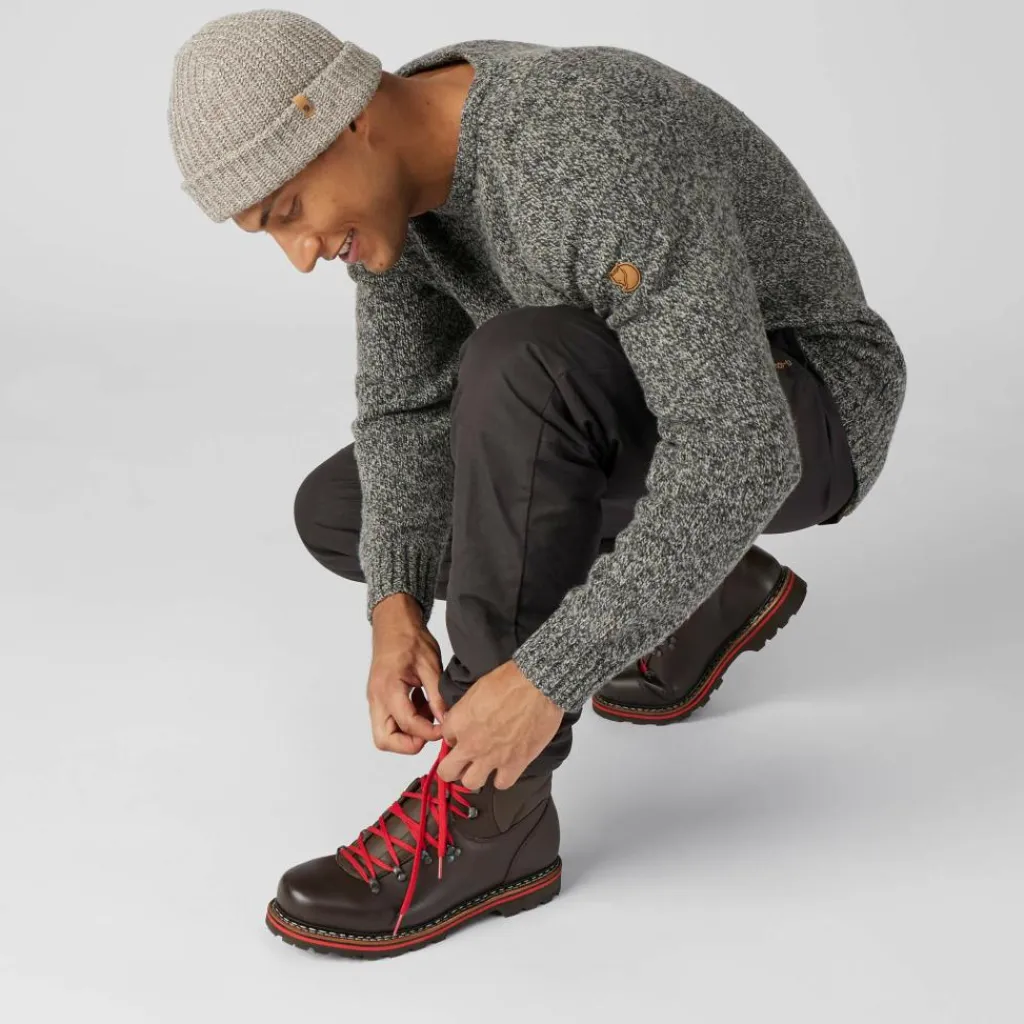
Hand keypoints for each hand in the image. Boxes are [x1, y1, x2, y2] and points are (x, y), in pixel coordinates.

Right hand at [366, 593, 447, 754]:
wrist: (393, 622)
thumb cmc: (410, 638)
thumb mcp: (430, 665)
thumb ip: (437, 695)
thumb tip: (446, 720)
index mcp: (388, 688)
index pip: (407, 724)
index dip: (429, 732)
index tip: (446, 729)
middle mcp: (377, 698)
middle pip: (384, 739)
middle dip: (409, 744)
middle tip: (431, 732)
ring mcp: (376, 699)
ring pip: (384, 734)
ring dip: (407, 733)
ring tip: (429, 715)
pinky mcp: (380, 698)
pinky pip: (390, 721)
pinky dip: (406, 722)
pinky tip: (424, 706)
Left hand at [436, 660, 563, 789]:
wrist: (537, 686)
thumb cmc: (510, 680)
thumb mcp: (477, 688)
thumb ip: (465, 709)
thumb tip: (465, 717)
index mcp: (459, 722)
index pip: (445, 738)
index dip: (455, 737)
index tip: (463, 734)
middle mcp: (470, 743)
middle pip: (447, 771)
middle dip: (453, 767)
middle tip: (463, 761)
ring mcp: (491, 757)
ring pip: (470, 783)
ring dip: (475, 776)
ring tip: (484, 766)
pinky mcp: (514, 764)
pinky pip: (501, 784)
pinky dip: (503, 778)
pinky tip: (506, 768)